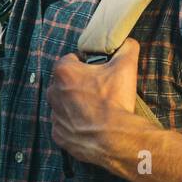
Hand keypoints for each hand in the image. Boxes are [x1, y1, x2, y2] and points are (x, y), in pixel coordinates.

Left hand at [49, 39, 150, 168]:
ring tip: (97, 110)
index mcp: (64, 72)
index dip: (87, 64)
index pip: (71, 59)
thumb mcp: (126, 66)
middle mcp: (53, 92)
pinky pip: (65, 125)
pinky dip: (75, 125)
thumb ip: (126, 48)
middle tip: (101, 91)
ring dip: (76, 105)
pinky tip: (91, 125)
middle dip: (80, 84)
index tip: (99, 72)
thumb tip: (127, 42)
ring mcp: (55, 115)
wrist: (115, 139)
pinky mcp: (58, 135)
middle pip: (66, 82)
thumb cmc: (116, 100)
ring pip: (64, 104)